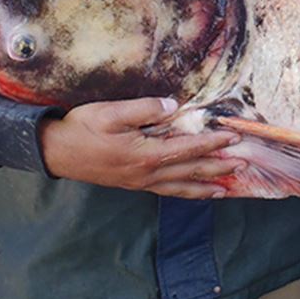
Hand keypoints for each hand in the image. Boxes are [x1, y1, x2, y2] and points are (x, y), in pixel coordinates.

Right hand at [39, 97, 242, 198]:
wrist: (56, 152)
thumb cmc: (83, 128)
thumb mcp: (110, 112)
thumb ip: (143, 109)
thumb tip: (173, 105)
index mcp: (145, 154)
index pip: (188, 148)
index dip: (212, 142)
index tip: (234, 137)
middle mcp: (147, 173)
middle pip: (190, 171)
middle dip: (218, 168)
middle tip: (243, 165)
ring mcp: (140, 181)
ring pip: (180, 187)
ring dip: (206, 186)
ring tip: (228, 189)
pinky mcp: (134, 184)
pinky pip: (167, 191)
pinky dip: (186, 193)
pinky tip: (195, 192)